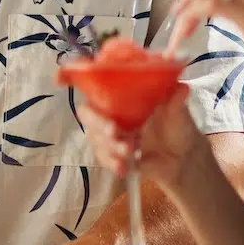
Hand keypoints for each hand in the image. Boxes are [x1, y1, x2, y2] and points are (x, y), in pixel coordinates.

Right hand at [77, 83, 203, 190]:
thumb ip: (176, 103)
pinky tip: (124, 168)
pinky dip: (111, 162)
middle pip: (87, 112)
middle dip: (97, 123)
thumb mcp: (179, 114)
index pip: (93, 80)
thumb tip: (181, 89)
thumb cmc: (178, 128)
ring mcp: (108, 133)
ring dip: (108, 146)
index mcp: (123, 94)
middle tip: (113, 131)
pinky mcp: (111, 153)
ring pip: (94, 137)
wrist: (184, 161)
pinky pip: (101, 157)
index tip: (59, 79)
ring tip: (130, 152)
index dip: (71, 76)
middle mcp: (111, 110)